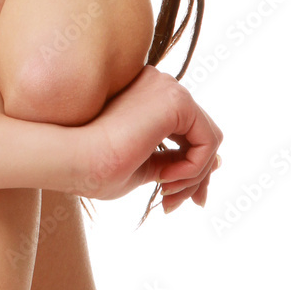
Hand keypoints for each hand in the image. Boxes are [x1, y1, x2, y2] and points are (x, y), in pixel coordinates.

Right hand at [63, 65, 222, 208]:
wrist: (73, 158)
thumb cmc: (94, 167)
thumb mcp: (142, 166)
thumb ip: (173, 159)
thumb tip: (217, 162)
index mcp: (144, 94)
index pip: (185, 130)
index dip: (189, 167)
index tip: (175, 200)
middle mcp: (158, 84)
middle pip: (200, 134)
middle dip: (195, 176)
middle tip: (175, 205)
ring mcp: (167, 88)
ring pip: (207, 140)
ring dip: (193, 176)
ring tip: (166, 196)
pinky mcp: (176, 100)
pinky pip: (208, 141)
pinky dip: (195, 168)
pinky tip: (167, 179)